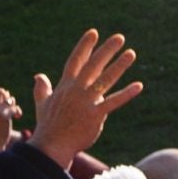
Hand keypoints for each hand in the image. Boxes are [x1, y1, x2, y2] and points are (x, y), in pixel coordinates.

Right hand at [30, 26, 139, 161]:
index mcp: (65, 86)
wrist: (51, 146)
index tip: (93, 33)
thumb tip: (39, 76)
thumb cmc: (48, 126)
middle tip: (119, 37)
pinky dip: (126, 94)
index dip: (84, 46)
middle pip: (93, 65)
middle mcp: (76, 90)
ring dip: (119, 66)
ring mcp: (86, 102)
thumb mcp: (42, 103)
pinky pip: (113, 102)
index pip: (76, 61)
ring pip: (105, 80)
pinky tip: (138, 85)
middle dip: (106, 50)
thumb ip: (42, 88)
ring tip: (131, 53)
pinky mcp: (95, 115)